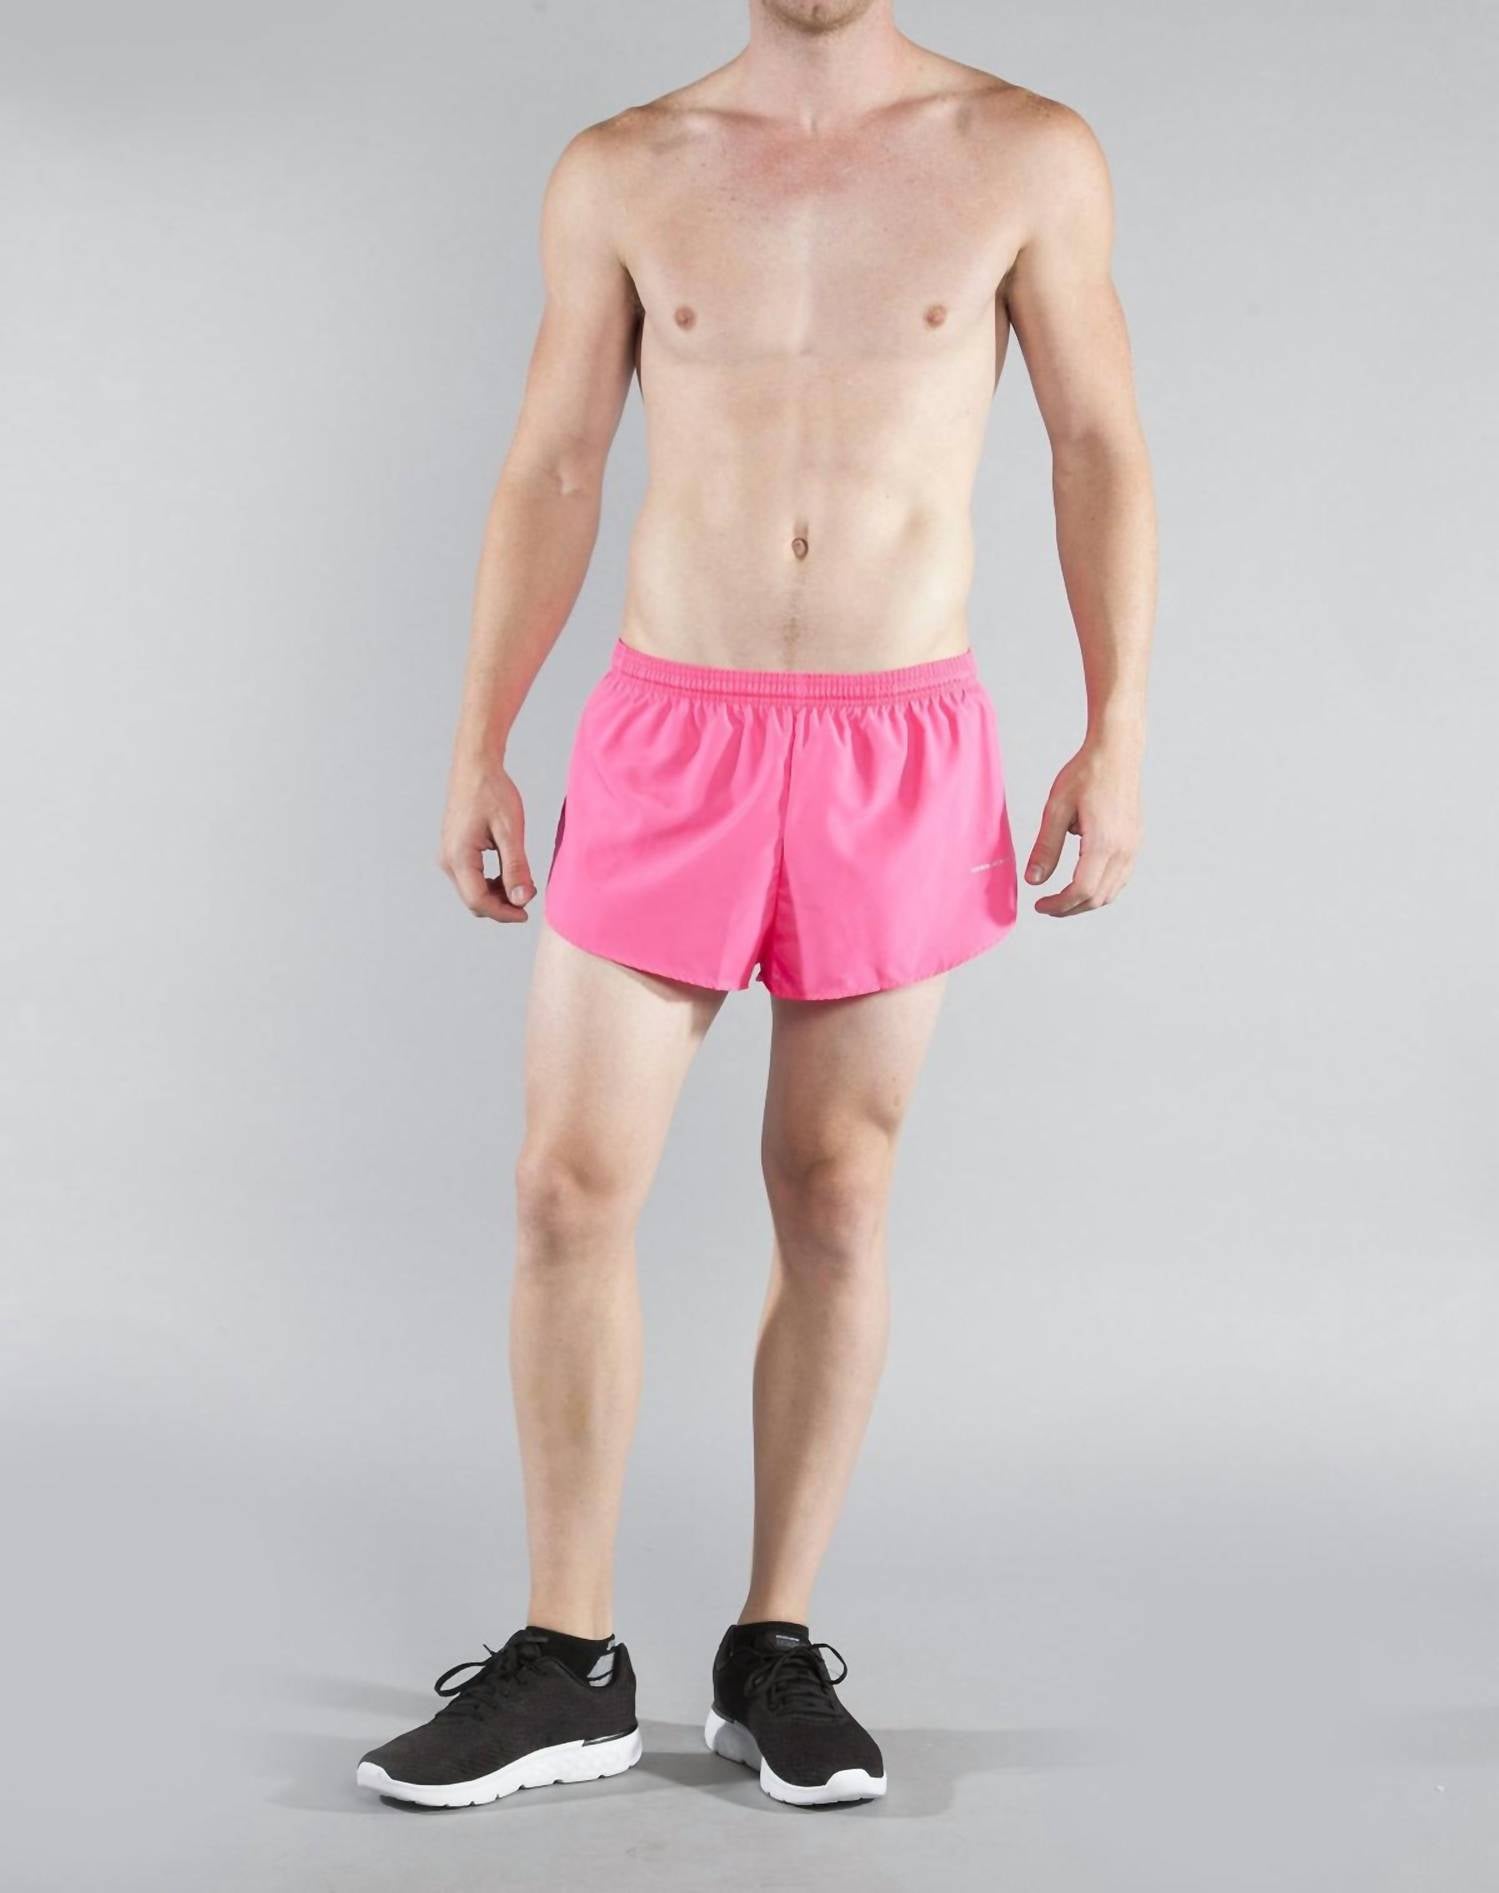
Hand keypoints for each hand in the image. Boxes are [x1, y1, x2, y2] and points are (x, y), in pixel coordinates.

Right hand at [438, 762, 535, 922]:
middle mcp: (448, 860)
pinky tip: (509, 872)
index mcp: (459, 857)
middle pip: (474, 900)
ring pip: (472, 891)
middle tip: (529, 894)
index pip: (478, 901)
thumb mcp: (510, 831)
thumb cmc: (492, 792)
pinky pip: (471, 878)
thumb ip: (515, 867)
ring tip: (523, 881)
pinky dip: (491, 882)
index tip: (526, 913)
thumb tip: (521, 899)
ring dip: (497, 894)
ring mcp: (448, 856)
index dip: (504, 913)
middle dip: (502, 905)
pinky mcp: (454, 850)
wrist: (475, 766)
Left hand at [1025, 742, 1141, 916]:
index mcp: (1104, 842)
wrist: (1117, 751)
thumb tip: (1034, 880)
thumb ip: (1045, 847)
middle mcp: (1124, 849)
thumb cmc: (1087, 773)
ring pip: (1111, 892)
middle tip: (1046, 906)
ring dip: (1086, 901)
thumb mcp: (1056, 808)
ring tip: (1062, 898)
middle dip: (1070, 908)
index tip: (1039, 905)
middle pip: (1098, 897)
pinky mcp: (1136, 841)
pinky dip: (1101, 888)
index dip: (1059, 905)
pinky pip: (1120, 878)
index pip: (1082, 890)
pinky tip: (1082, 881)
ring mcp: (1134, 846)